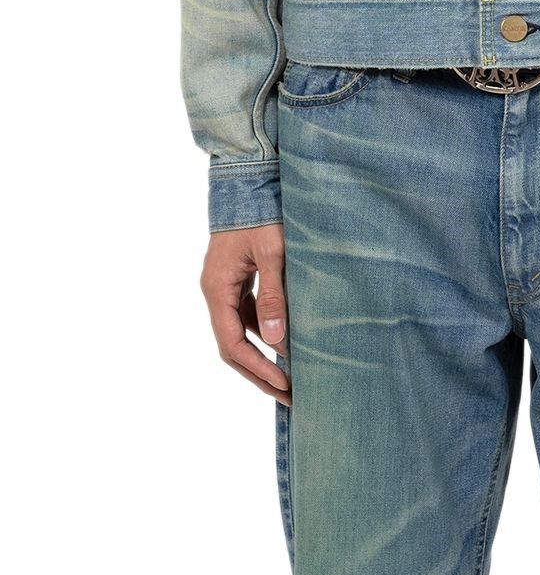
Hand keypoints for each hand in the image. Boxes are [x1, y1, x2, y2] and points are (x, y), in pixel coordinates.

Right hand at [200, 223, 291, 404]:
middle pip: (233, 345)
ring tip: (289, 376)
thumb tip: (275, 339)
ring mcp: (224, 285)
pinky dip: (263, 331)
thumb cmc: (260, 213)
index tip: (284, 385)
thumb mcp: (271, 253)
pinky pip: (246, 313)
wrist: (247, 179)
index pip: (232, 344)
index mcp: (217, 288)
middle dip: (259, 372)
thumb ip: (273, 295)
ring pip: (239, 331)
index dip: (257, 368)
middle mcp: (215, 291)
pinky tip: (284, 340)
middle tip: (289, 395)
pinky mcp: (236, 277)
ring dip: (262, 354)